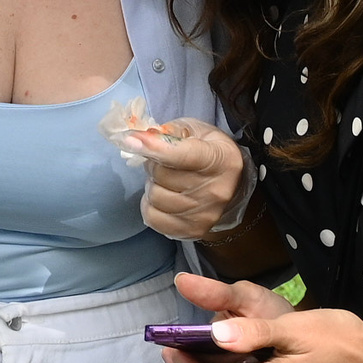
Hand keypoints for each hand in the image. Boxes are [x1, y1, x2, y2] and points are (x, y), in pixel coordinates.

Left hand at [117, 117, 250, 238]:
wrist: (233, 187)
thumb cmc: (209, 152)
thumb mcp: (196, 131)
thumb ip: (170, 132)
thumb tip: (139, 137)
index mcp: (220, 158)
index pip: (183, 155)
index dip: (154, 147)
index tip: (130, 140)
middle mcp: (216, 189)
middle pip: (163, 176)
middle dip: (154, 165)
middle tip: (162, 163)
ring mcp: (205, 213)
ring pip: (155, 197)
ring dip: (153, 186)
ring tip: (165, 181)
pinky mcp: (193, 230)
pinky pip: (153, 218)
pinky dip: (150, 206)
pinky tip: (162, 198)